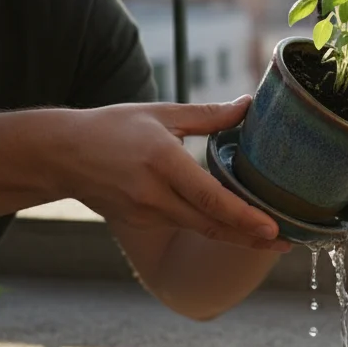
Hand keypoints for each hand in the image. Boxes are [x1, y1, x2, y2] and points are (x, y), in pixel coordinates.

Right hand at [58, 95, 285, 250]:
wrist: (60, 155)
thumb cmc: (112, 128)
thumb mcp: (160, 113)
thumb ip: (207, 115)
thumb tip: (248, 104)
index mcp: (163, 163)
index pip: (210, 198)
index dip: (244, 217)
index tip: (273, 229)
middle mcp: (154, 195)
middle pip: (211, 225)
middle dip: (252, 238)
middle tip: (287, 243)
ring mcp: (146, 213)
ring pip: (200, 229)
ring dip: (236, 236)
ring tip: (271, 238)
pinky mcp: (142, 222)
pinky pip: (184, 225)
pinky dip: (212, 228)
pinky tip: (237, 228)